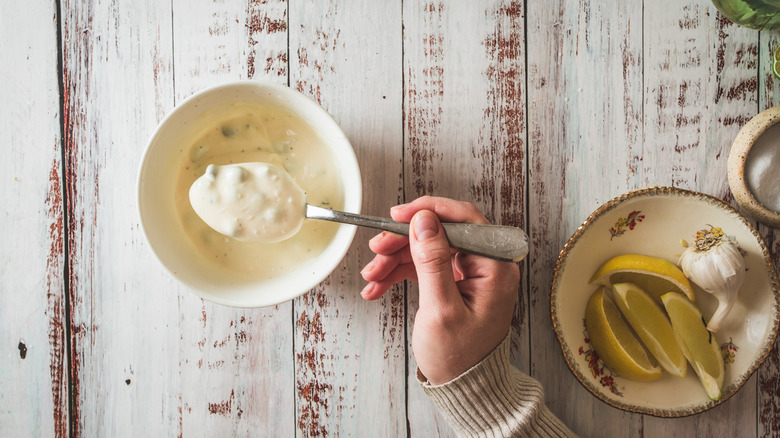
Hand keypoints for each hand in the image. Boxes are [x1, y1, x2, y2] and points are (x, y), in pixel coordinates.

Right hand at [360, 196, 519, 384]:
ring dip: (396, 259)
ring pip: (427, 249)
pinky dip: (400, 273)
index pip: (464, 220)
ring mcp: (471, 273)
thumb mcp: (441, 308)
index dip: (428, 212)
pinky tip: (378, 285)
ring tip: (372, 276)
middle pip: (440, 233)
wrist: (464, 389)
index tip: (398, 215)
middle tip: (376, 250)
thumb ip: (433, 261)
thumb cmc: (460, 357)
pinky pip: (425, 267)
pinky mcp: (456, 283)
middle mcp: (487, 264)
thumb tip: (425, 220)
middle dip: (403, 241)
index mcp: (496, 266)